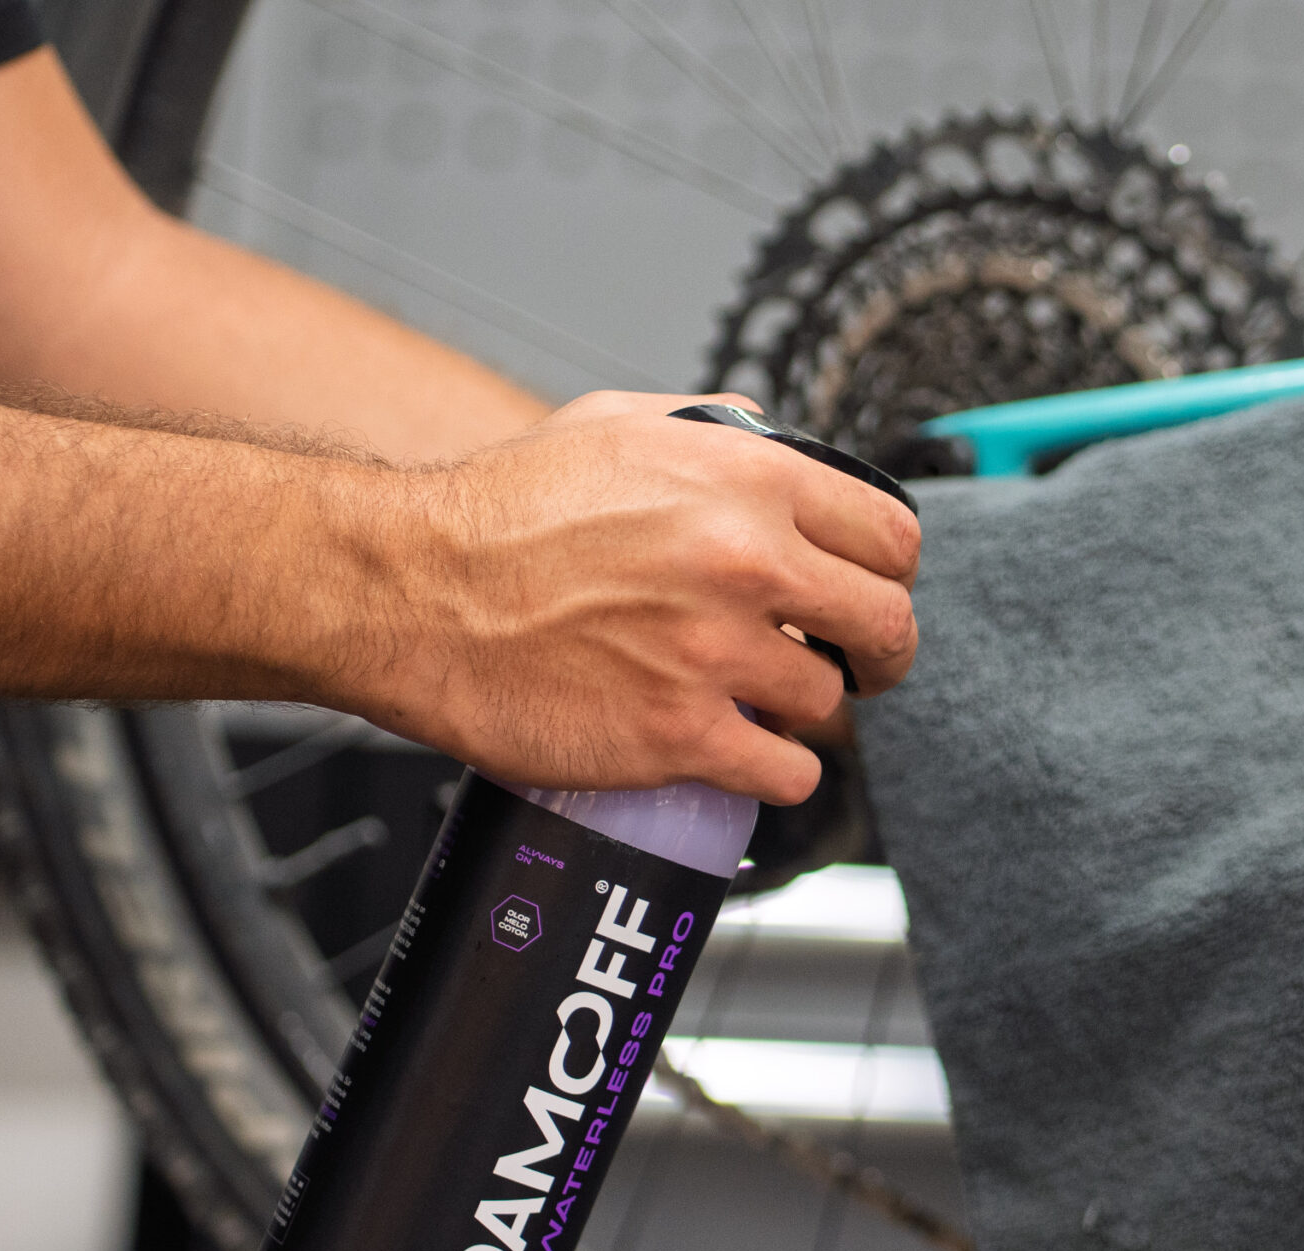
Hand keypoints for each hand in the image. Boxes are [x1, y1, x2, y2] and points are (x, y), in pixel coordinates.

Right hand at [341, 390, 920, 805]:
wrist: (412, 589)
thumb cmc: (499, 513)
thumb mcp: (615, 422)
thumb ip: (714, 430)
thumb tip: (774, 438)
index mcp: (747, 483)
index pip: (891, 537)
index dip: (890, 573)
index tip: (870, 593)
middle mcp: (747, 565)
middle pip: (885, 626)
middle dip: (878, 652)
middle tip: (856, 664)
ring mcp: (717, 656)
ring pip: (830, 705)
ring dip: (804, 712)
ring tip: (758, 702)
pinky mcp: (680, 736)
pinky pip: (786, 774)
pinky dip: (777, 774)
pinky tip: (748, 757)